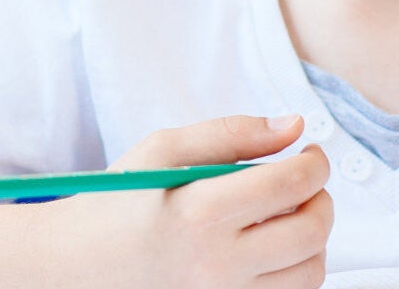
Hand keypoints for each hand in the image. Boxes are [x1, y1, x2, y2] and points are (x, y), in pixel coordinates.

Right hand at [62, 114, 330, 287]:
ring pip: (309, 271)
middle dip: (322, 199)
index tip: (310, 154)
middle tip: (306, 182)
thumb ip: (232, 133)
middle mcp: (216, 262)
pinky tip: (271, 247)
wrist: (76, 264)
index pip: (291, 184)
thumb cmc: (118, 201)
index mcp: (199, 211)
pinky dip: (293, 269)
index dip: (314, 163)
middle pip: (311, 231)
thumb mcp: (162, 149)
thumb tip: (295, 127)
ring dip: (313, 237)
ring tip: (288, 215)